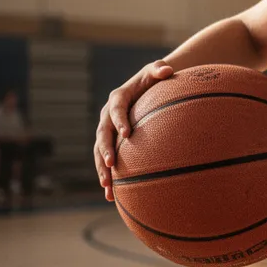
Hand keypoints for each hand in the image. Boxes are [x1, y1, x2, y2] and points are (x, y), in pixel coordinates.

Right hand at [93, 60, 172, 201]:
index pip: (116, 108)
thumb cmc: (154, 79)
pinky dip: (107, 177)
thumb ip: (159, 69)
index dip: (119, 120)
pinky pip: (105, 161)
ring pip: (99, 152)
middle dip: (104, 149)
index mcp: (118, 98)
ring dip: (101, 169)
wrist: (147, 89)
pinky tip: (111, 197)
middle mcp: (107, 116)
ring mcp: (107, 131)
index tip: (126, 134)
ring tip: (107, 186)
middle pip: (102, 134)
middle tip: (111, 164)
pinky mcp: (110, 144)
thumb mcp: (156, 71)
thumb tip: (167, 69)